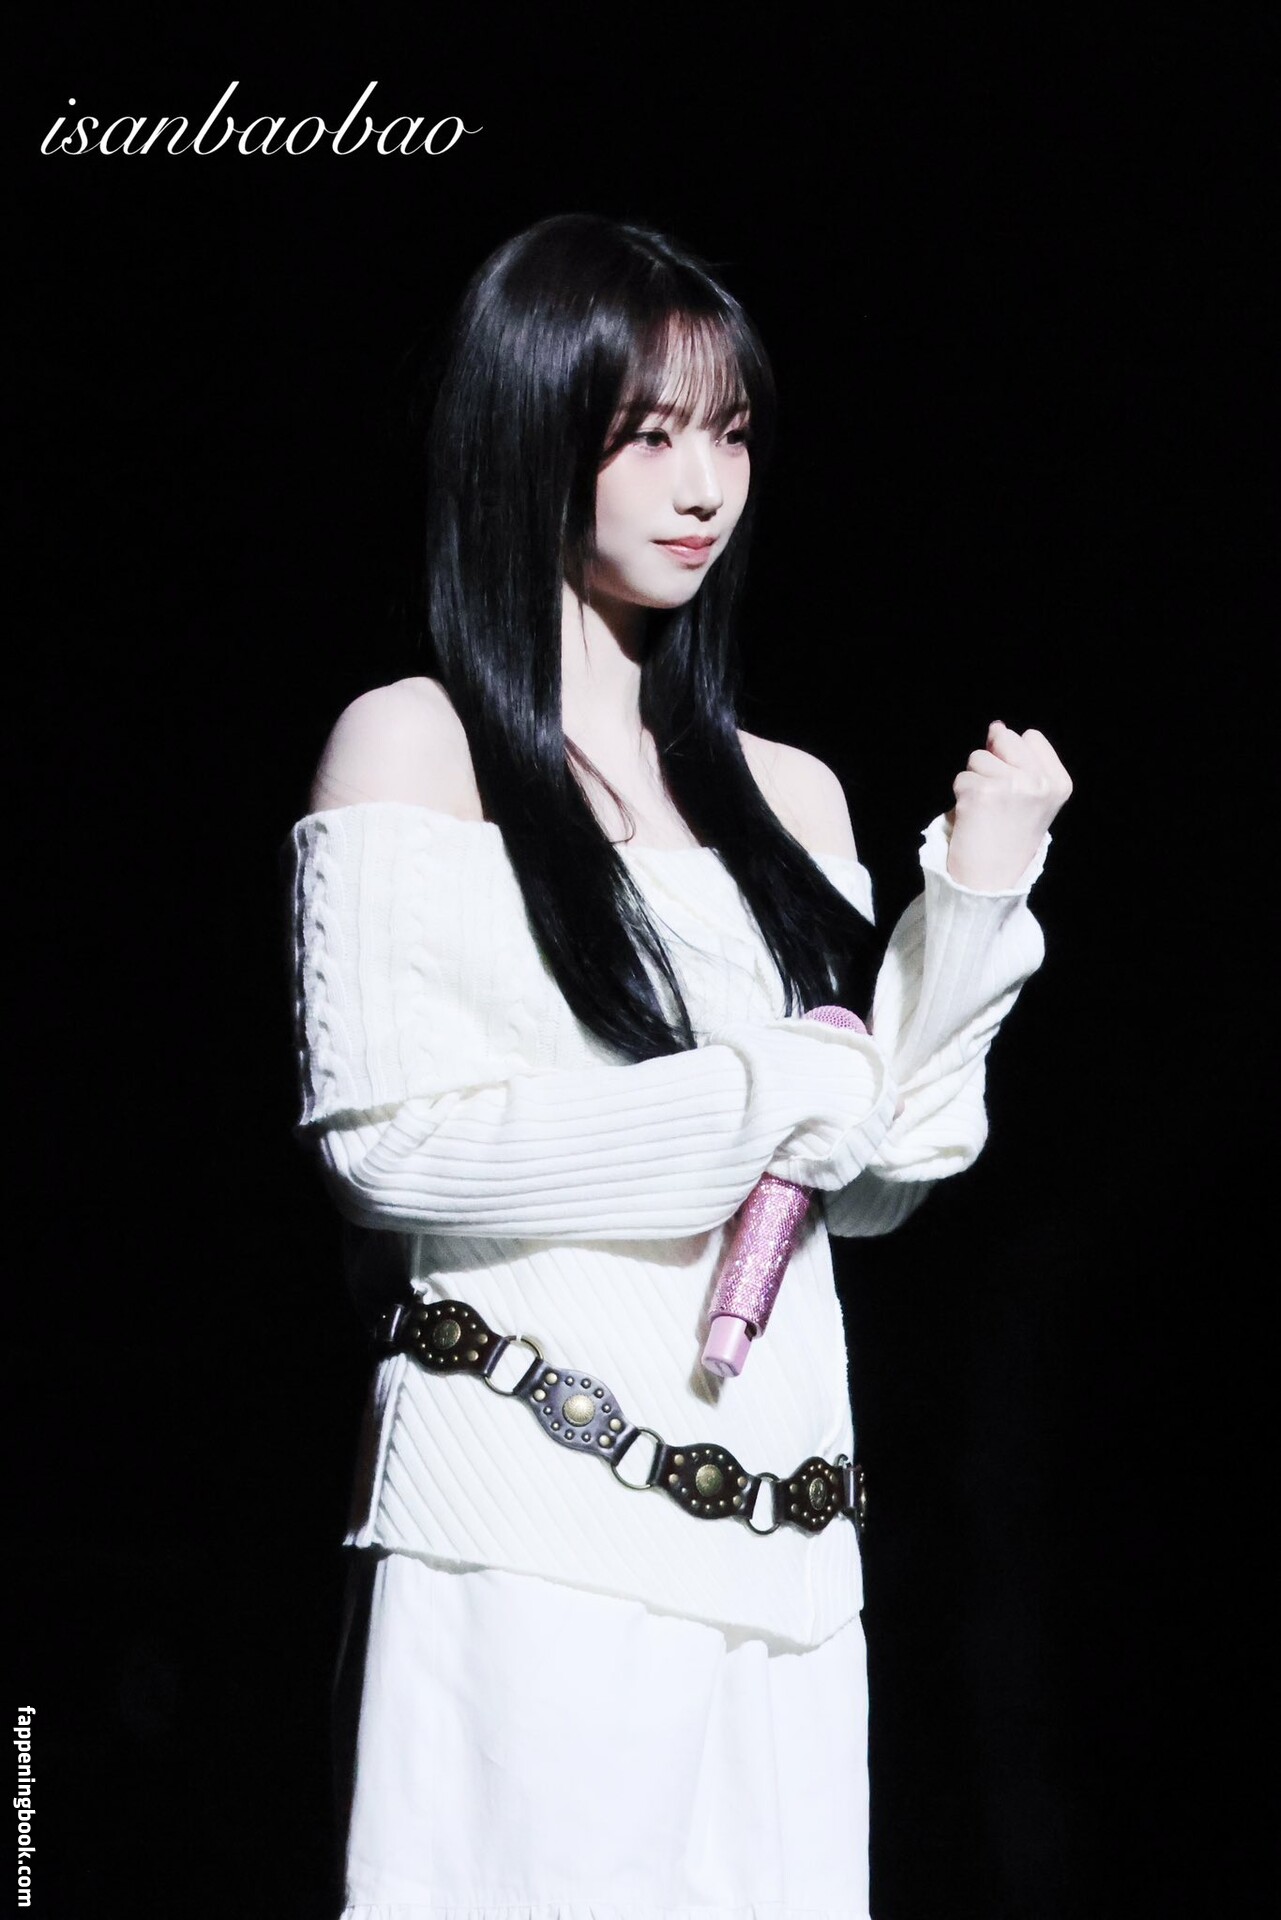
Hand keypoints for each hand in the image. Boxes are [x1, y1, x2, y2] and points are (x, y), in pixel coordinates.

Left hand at [945, 721, 1071, 889]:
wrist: (990, 882)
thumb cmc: (1007, 839)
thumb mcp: (1028, 799)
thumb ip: (1017, 761)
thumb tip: (996, 726)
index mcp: (1059, 783)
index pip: (1030, 737)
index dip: (1013, 757)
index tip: (1013, 790)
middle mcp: (1040, 782)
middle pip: (1004, 738)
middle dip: (992, 761)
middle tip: (997, 801)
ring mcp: (1013, 785)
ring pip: (978, 757)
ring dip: (974, 781)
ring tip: (986, 813)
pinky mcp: (982, 792)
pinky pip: (961, 778)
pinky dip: (960, 798)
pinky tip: (973, 820)